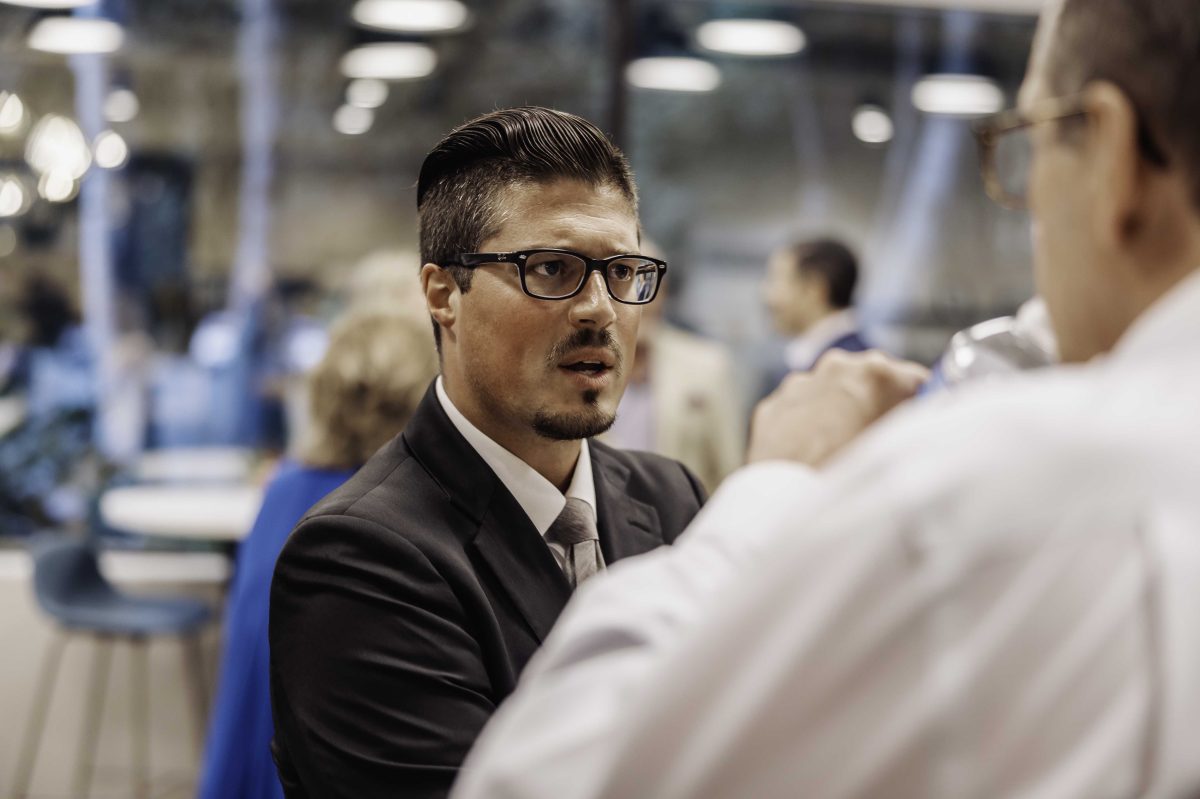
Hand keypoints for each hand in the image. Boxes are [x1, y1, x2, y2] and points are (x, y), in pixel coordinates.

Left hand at [748, 350, 928, 466]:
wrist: (791, 506)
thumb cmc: (856, 482)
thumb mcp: (905, 451)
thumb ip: (917, 426)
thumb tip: (925, 422)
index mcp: (879, 373)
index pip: (915, 380)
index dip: (921, 403)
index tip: (918, 422)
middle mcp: (838, 367)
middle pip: (871, 379)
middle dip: (876, 403)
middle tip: (879, 439)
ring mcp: (800, 384)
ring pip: (830, 392)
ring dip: (839, 411)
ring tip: (842, 451)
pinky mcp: (772, 406)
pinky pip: (797, 410)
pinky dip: (806, 425)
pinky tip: (812, 455)